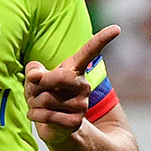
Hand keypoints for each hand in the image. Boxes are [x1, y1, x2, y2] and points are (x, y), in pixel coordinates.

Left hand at [25, 25, 120, 144]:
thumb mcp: (35, 77)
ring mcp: (82, 104)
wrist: (49, 122)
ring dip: (33, 101)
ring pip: (47, 98)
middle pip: (61, 77)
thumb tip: (35, 76)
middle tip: (34, 89)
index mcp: (75, 69)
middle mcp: (83, 85)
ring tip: (38, 103)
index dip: (102, 39)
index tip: (117, 28)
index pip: (90, 51)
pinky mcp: (75, 122)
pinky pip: (48, 115)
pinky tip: (37, 115)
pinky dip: (35, 115)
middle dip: (39, 83)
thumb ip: (34, 70)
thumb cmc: (42, 92)